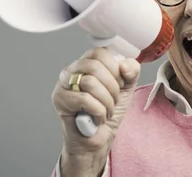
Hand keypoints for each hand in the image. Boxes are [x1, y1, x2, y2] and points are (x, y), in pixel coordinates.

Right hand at [51, 47, 140, 174]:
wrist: (99, 140)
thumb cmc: (108, 113)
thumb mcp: (126, 88)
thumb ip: (131, 71)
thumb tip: (124, 64)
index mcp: (86, 64)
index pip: (100, 52)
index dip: (115, 67)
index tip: (120, 83)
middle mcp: (71, 71)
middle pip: (94, 65)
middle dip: (113, 87)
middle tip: (114, 100)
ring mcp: (63, 85)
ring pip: (90, 82)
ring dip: (107, 101)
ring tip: (106, 110)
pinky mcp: (60, 101)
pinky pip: (85, 100)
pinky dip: (98, 112)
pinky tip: (97, 118)